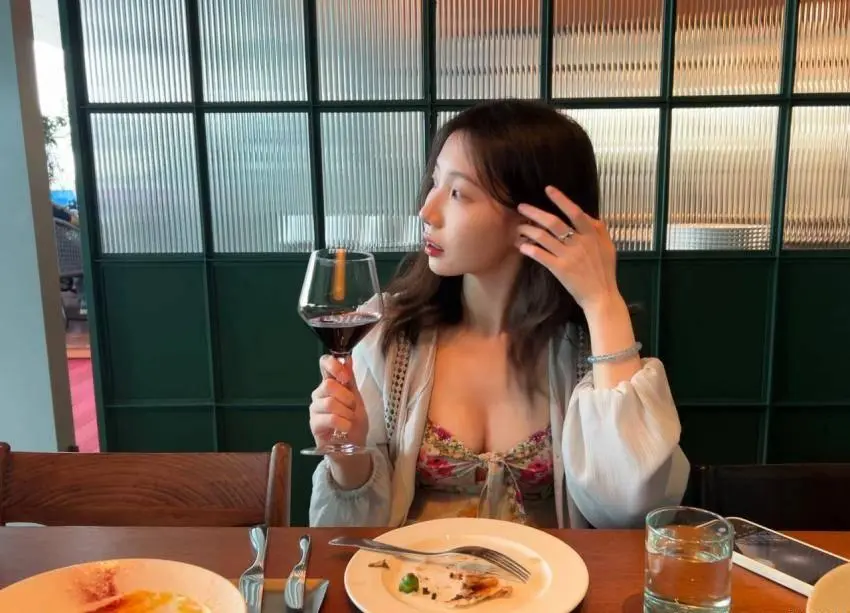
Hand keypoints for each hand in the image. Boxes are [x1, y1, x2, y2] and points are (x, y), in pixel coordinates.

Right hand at [309, 355, 368, 448]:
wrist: (353, 445)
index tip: (345, 377)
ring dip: (347, 413)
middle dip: (347, 398)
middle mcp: (319, 394)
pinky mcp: (314, 425)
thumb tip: (347, 358)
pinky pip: (330, 418)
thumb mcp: (357, 398)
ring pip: (330, 403)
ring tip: (349, 420)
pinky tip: (345, 428)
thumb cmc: (354, 421)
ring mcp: (315, 409)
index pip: (324, 363)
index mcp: (330, 384)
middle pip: (328, 384)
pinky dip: (343, 423)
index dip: (334, 365)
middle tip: (352, 408)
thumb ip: (350, 379)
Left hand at [516, 185, 620, 313]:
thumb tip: (589, 216)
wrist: (602, 296)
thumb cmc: (605, 271)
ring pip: (544, 237)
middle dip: (535, 213)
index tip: (548, 189)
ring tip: (518, 227)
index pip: (575, 212)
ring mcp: (569, 256)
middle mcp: (579, 242)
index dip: (561, 200)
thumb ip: (599, 229)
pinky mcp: (560, 269)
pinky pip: (541, 255)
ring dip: (528, 230)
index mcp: (592, 234)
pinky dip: (529, 249)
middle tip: (521, 206)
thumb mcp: (608, 246)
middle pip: (554, 223)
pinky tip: (521, 246)